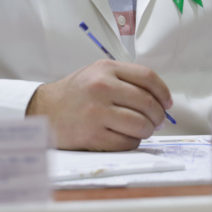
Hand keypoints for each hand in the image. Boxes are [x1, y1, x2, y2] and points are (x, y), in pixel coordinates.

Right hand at [26, 59, 172, 150]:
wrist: (44, 110)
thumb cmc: (75, 93)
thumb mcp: (97, 74)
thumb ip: (125, 79)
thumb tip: (160, 98)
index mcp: (105, 69)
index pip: (148, 77)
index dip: (164, 93)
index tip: (167, 103)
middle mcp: (101, 88)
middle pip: (148, 103)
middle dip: (158, 116)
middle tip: (157, 122)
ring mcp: (96, 112)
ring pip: (140, 125)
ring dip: (147, 131)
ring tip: (141, 130)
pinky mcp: (92, 135)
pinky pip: (126, 142)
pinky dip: (131, 142)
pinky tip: (124, 137)